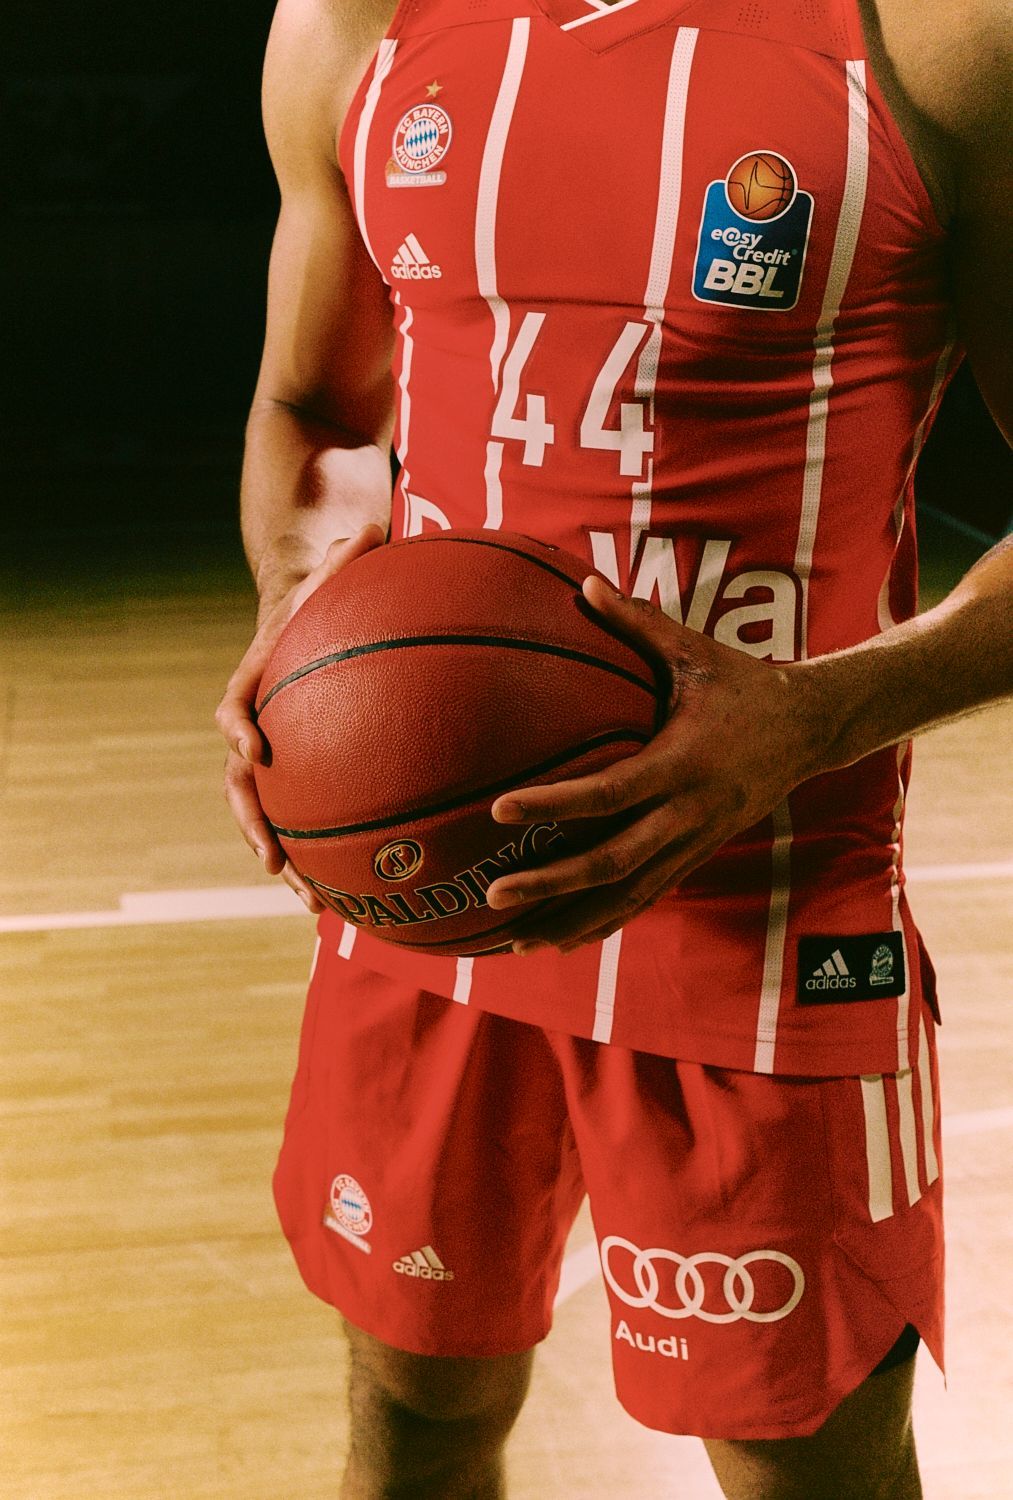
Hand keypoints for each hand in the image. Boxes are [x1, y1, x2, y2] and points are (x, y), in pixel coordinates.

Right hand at [215, 523, 385, 909]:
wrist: (310, 613)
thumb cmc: (327, 592)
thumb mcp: (337, 569)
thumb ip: (349, 554)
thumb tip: (373, 526)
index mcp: (260, 679)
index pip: (235, 706)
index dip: (239, 729)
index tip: (256, 751)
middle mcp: (260, 725)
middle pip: (241, 785)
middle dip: (257, 826)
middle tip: (276, 863)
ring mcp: (281, 755)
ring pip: (272, 817)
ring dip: (289, 863)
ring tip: (317, 905)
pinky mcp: (308, 772)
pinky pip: (310, 819)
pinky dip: (326, 857)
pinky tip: (358, 895)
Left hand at [484, 576, 816, 952]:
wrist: (811, 728)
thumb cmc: (743, 683)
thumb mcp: (694, 651)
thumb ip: (637, 623)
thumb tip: (584, 585)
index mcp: (681, 762)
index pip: (607, 792)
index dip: (554, 805)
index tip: (500, 811)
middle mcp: (689, 812)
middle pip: (613, 862)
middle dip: (552, 883)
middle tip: (494, 893)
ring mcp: (695, 841)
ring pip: (629, 894)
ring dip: (573, 920)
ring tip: (517, 941)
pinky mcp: (698, 854)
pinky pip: (647, 896)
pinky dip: (605, 920)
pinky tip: (564, 938)